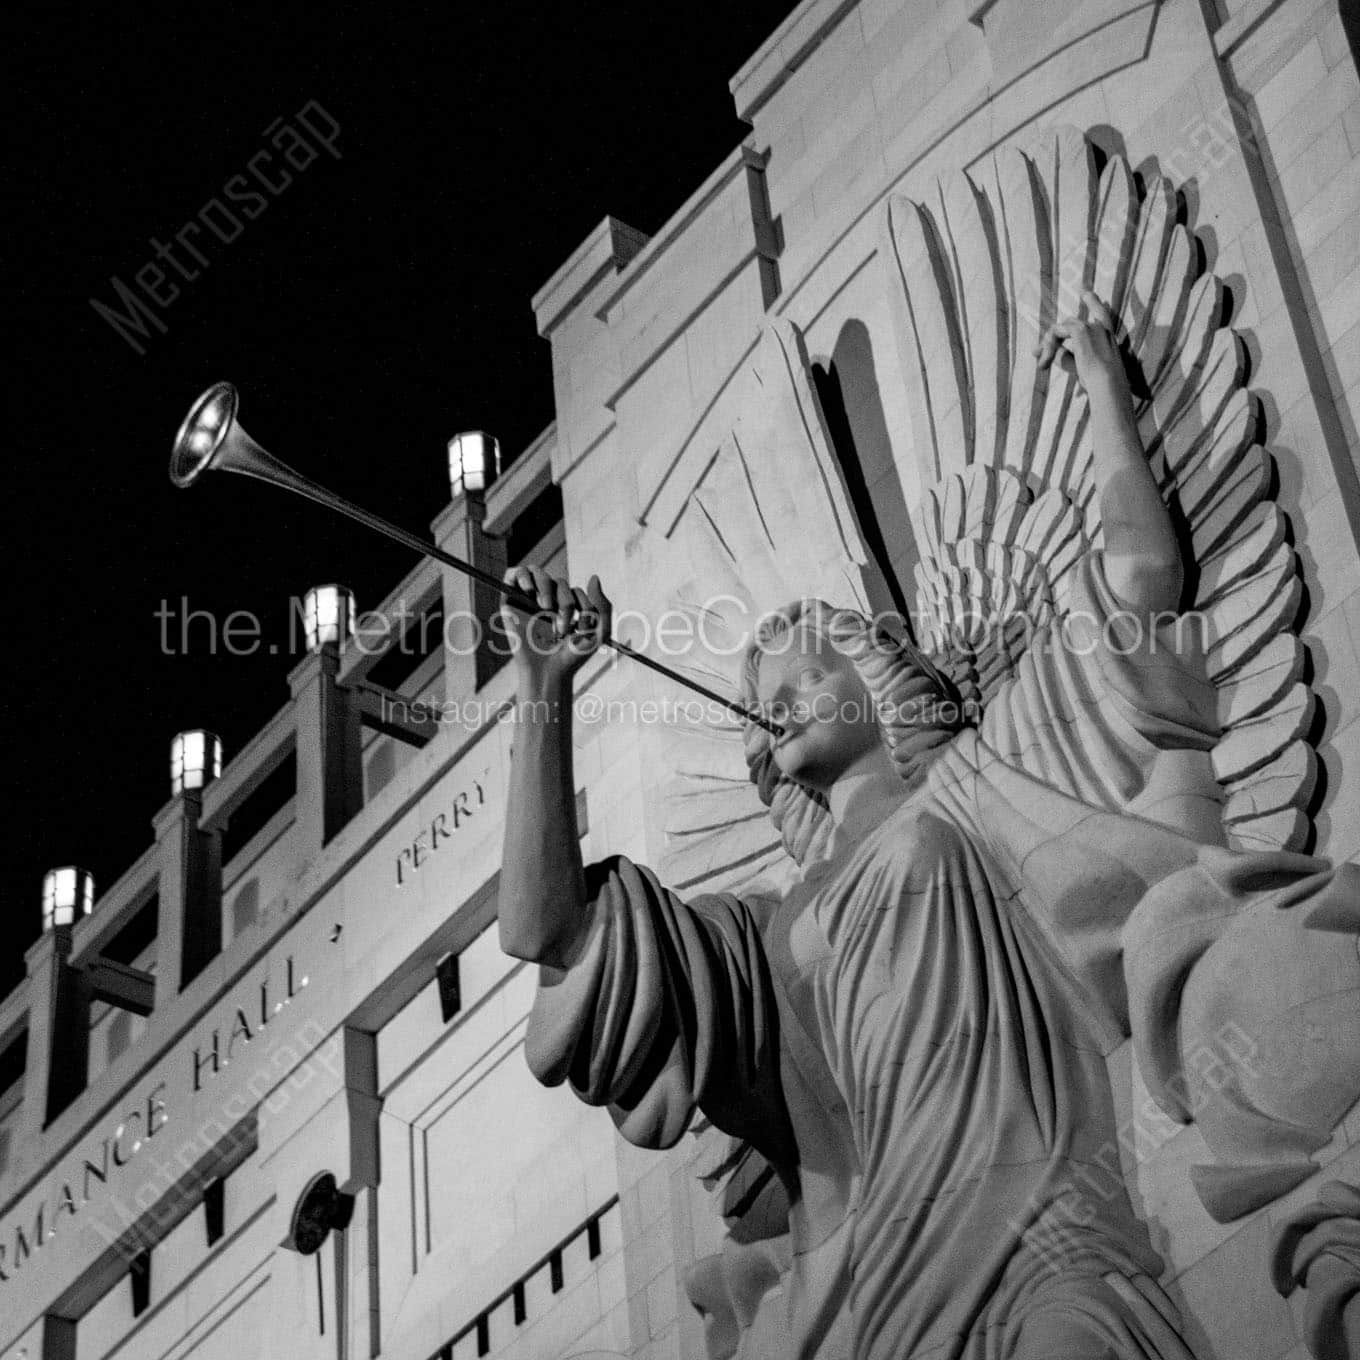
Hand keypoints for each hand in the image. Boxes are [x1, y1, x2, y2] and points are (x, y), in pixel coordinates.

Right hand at [500, 565, 611, 691]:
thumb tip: (594, 576)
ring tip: (545, 608)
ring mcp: (528, 600)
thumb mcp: (600, 632)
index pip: (576, 591)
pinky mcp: (510, 601)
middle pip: (559, 582)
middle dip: (565, 603)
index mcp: (566, 607)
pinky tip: (530, 591)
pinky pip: (515, 573)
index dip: (583, 605)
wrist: (548, 670)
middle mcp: (547, 601)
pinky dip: (523, 576)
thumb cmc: (572, 656)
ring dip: (546, 588)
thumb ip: (603, 605)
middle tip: (562, 627)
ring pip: (538, 572)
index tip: (581, 629)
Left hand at [1034, 290, 1132, 403]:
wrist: (1106, 384)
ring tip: (1042, 365)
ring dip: (1047, 346)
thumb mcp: (1076, 364)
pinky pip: (1055, 333)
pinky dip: (1047, 347)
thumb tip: (1036, 349)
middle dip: (1051, 338)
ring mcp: (1091, 326)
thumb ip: (1060, 354)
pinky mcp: (1081, 330)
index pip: (1100, 312)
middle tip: (1036, 353)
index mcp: (1106, 334)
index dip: (1092, 301)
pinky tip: (1045, 364)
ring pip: (1059, 328)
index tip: (1084, 291)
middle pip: (1068, 323)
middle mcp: (1101, 326)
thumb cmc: (1095, 380)